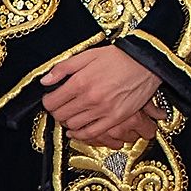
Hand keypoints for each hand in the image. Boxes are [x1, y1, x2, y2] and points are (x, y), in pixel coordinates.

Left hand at [40, 46, 161, 146]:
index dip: (48, 101)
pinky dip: (81, 135)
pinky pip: (92, 133)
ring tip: (71, 115)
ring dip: (68, 122)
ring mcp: (103, 111)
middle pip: (60, 115)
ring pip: (73, 125)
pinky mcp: (116, 119)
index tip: (51, 98)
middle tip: (61, 106)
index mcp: (80, 82)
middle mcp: (90, 99)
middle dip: (57, 112)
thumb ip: (63, 68)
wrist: (145, 63)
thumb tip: (45, 81)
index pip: (51, 102)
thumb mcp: (87, 55)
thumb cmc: (117, 58)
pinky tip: (77, 131)